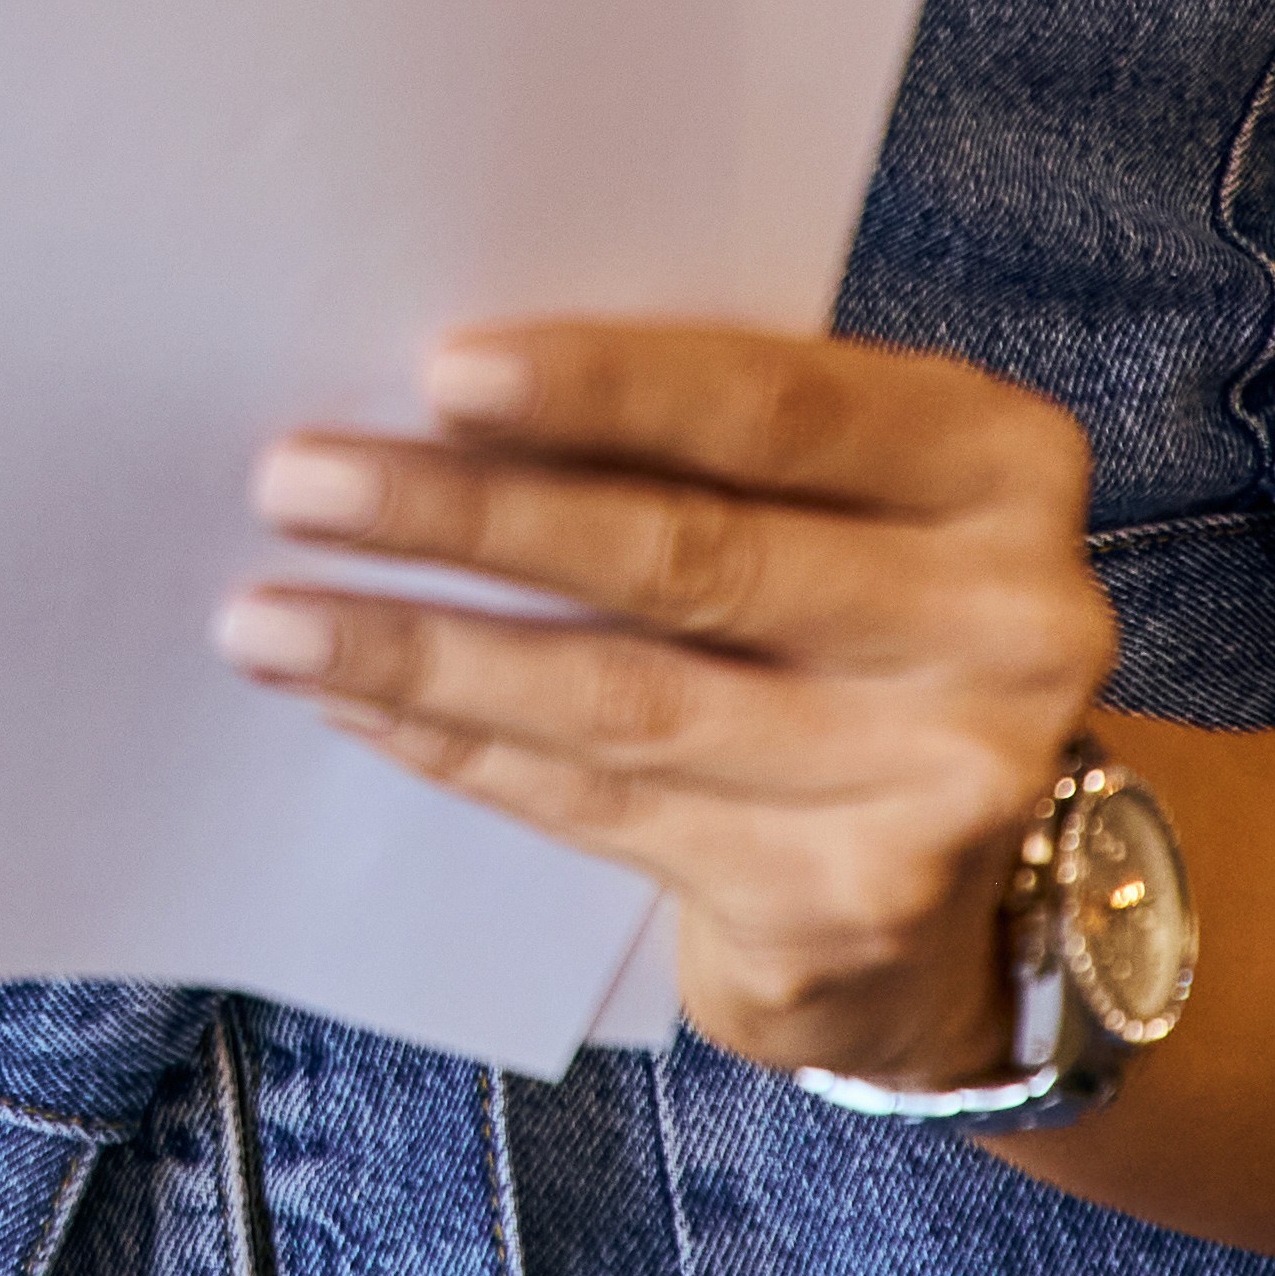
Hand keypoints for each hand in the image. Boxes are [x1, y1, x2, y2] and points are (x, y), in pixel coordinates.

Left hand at [216, 318, 1114, 1093]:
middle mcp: (1007, 623)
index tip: (439, 372)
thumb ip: (707, 440)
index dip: (605, 390)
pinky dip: (459, 746)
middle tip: (296, 479)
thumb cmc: (846, 613)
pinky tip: (351, 700)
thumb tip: (432, 394)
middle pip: (690, 556)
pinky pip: (605, 807)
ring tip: (267, 615)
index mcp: (1001, 464)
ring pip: (627, 702)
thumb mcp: (835, 495)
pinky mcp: (845, 903)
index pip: (782, 406)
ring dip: (422, 650)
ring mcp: (940, 782)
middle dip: (470, 517)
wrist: (961, 878)